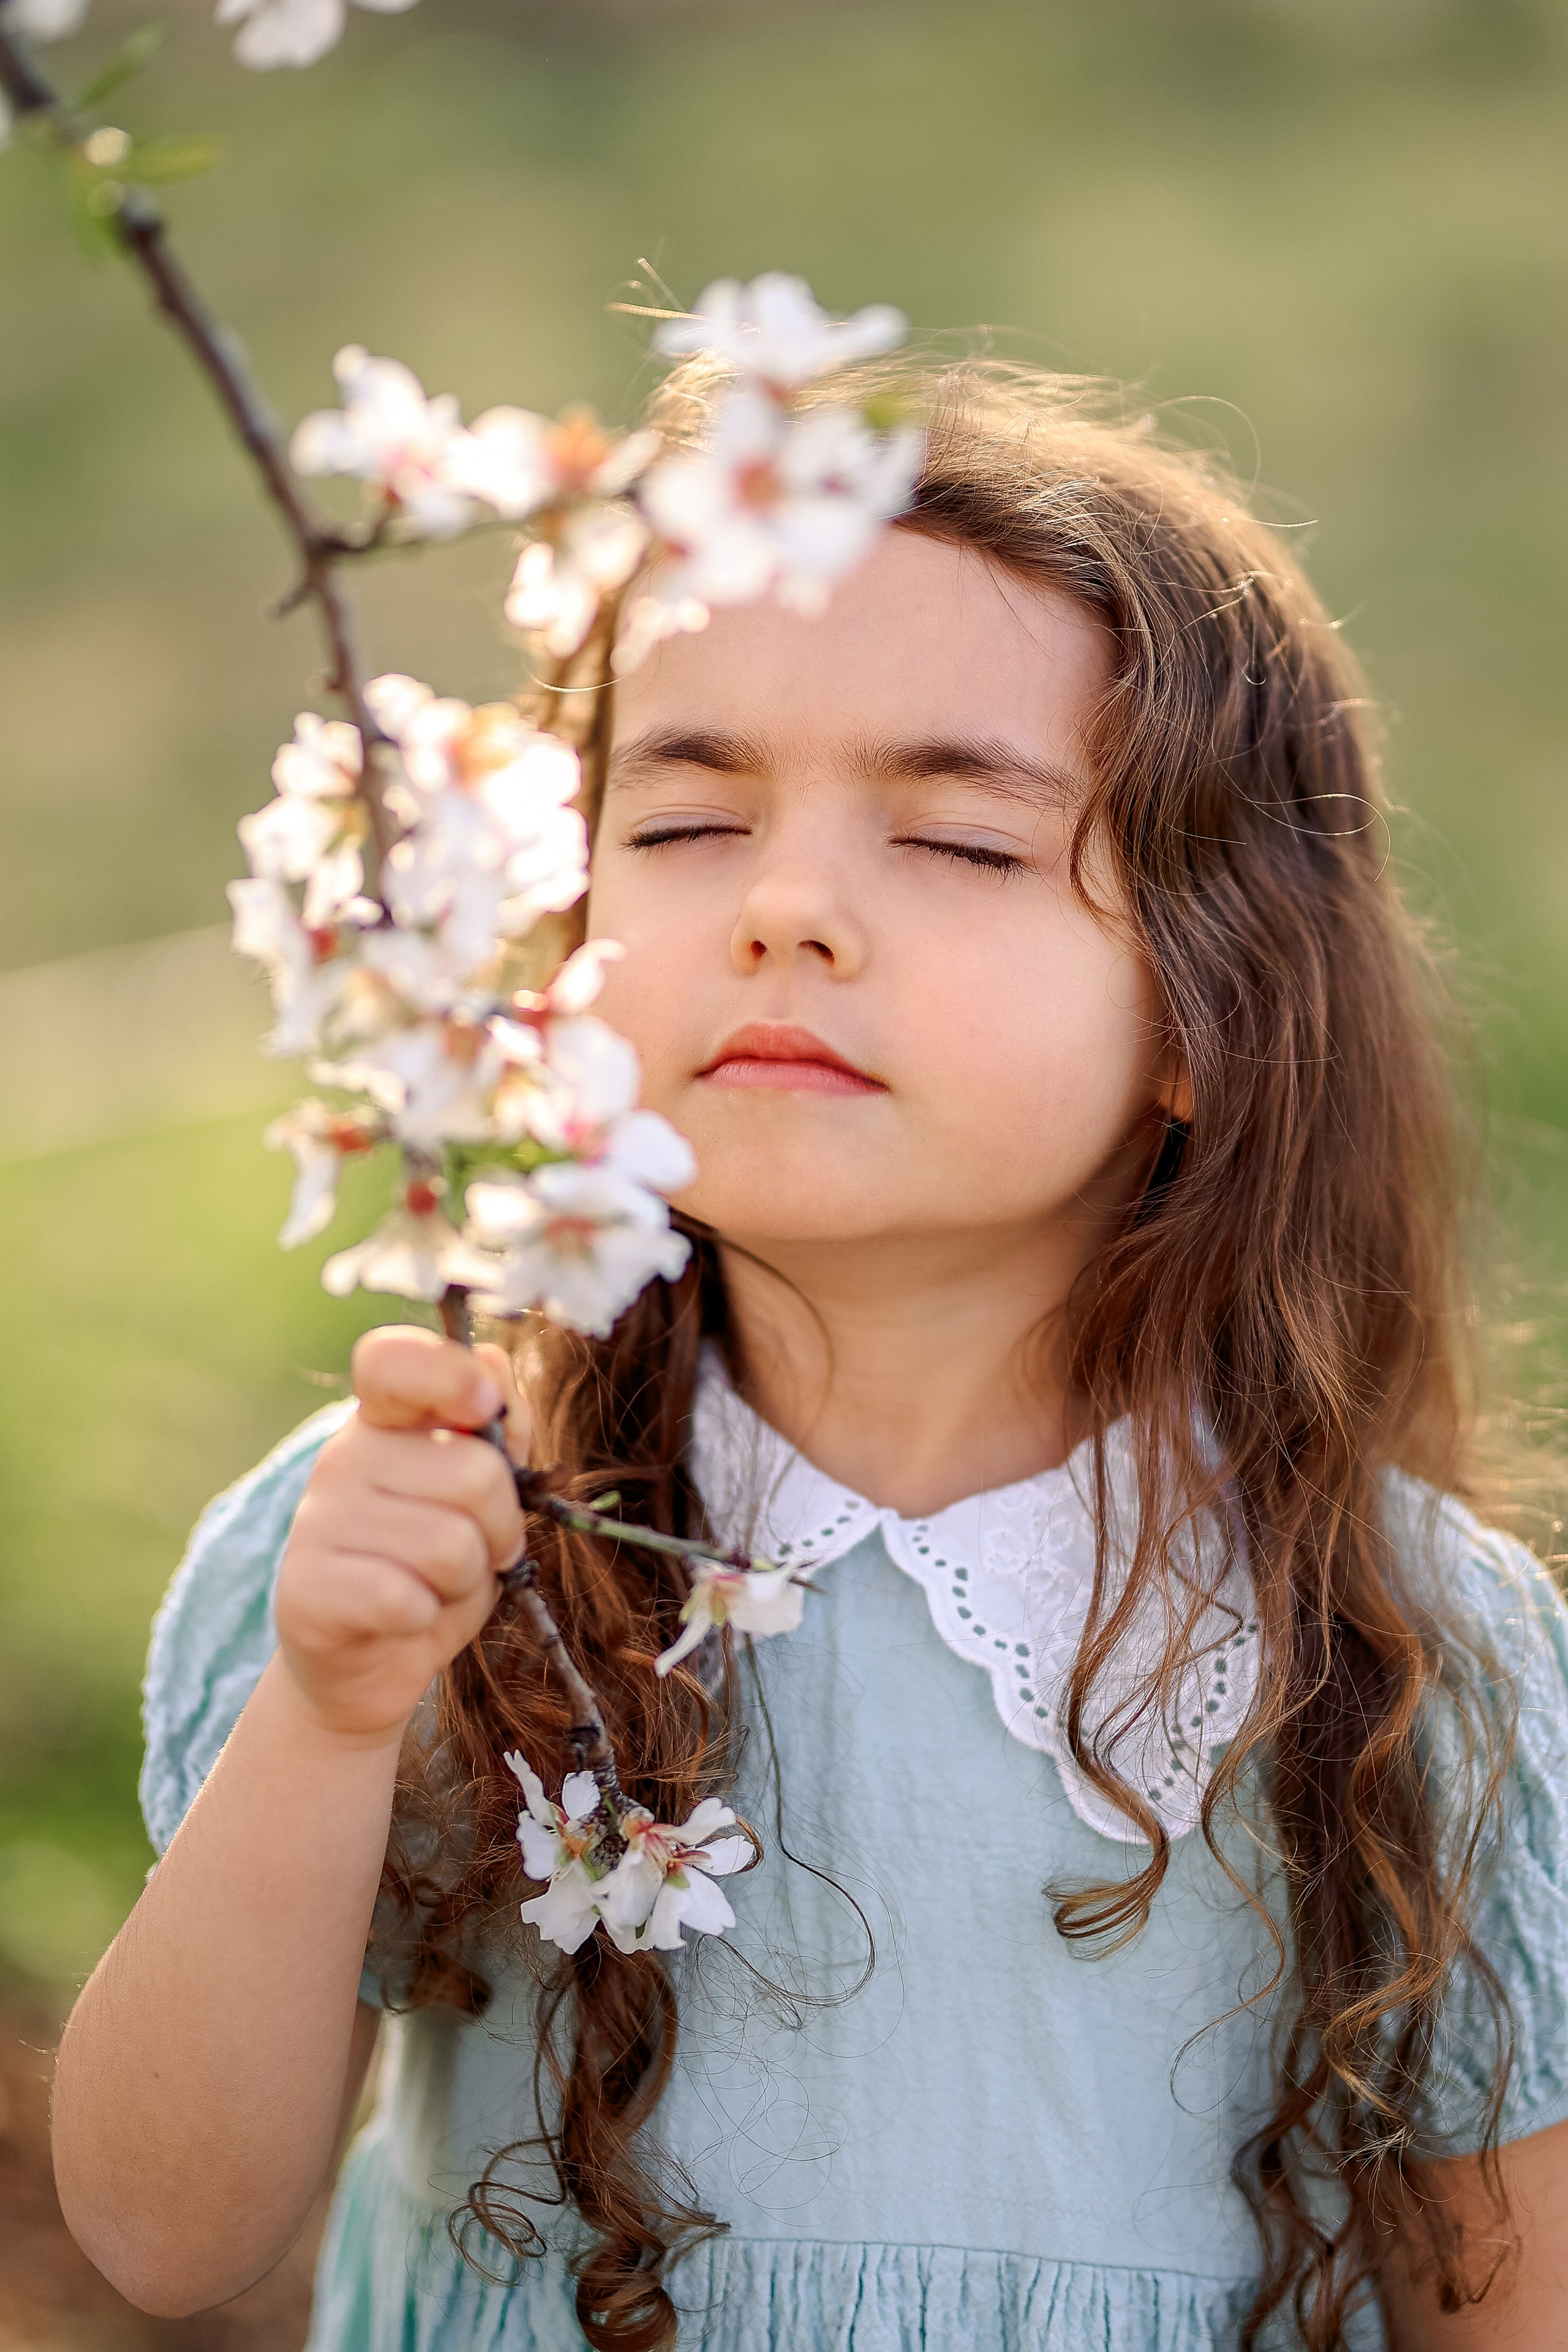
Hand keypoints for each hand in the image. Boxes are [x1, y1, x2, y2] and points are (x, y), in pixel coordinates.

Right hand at [274, 1327, 530, 1741]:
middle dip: (500, 1526)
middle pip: (473, 1471)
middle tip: (477, 1551)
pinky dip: (428, 1617)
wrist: (367, 1666)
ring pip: (451, 1544)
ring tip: (437, 1586)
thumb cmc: (434, 1569)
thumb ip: (501, 1429)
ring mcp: (317, 1522)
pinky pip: (408, 1598)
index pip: (393, 1359)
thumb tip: (492, 1362)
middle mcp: (343, 1458)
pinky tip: (405, 1617)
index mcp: (384, 1421)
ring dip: (467, 1580)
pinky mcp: (306, 1591)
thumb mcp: (485, 1497)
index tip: (482, 1407)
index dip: (448, 1375)